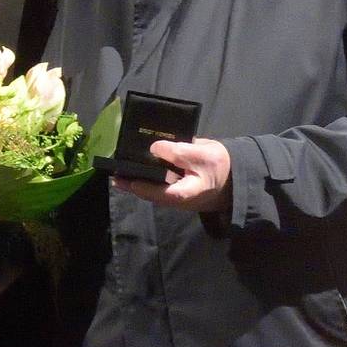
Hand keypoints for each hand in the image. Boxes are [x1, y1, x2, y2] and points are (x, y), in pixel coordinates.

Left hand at [117, 137, 232, 211]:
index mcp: (182, 193)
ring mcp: (173, 195)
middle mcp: (173, 199)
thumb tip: (155, 148)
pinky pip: (156, 184)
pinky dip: (145, 175)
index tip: (122, 178)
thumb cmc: (219, 166)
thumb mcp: (203, 154)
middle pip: (148, 192)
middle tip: (113, 170)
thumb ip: (179, 152)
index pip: (156, 192)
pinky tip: (135, 164)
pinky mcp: (173, 189)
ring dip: (135, 178)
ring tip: (118, 168)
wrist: (233, 176)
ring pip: (150, 189)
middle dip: (131, 182)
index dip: (139, 186)